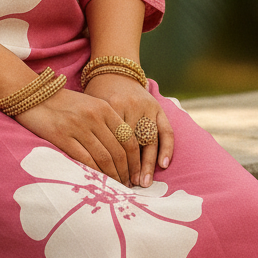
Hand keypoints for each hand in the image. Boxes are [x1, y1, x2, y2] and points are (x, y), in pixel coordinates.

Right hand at [15, 86, 140, 186]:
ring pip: (104, 158)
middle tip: (128, 185)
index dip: (135, 160)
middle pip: (118, 151)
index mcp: (104, 108)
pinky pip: (85, 160)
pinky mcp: (62, 137)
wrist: (33, 95)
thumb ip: (106, 122)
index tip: (137, 173)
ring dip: (112, 176)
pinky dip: (95, 173)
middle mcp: (94, 117)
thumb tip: (121, 151)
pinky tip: (98, 182)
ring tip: (115, 187)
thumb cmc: (63, 103)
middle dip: (126, 172)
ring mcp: (78, 126)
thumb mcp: (89, 105)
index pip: (128, 138)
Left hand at [81, 73, 173, 187]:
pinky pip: (166, 130)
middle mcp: (130, 107)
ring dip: (148, 163)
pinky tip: (163, 164)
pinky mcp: (157, 107)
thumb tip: (90, 165)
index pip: (113, 141)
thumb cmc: (97, 95)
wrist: (113, 70)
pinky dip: (166, 148)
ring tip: (144, 182)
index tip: (111, 181)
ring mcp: (146, 107)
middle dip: (131, 167)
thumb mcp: (91, 109)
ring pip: (149, 140)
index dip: (113, 162)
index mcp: (110, 107)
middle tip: (130, 187)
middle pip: (132, 143)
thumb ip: (92, 132)